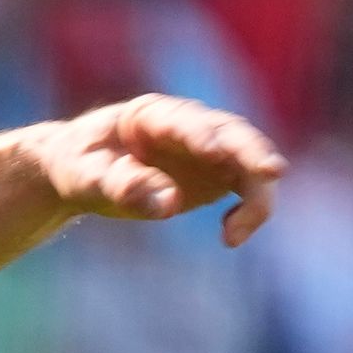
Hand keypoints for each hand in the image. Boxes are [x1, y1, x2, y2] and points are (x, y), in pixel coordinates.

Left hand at [28, 95, 284, 246]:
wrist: (85, 171)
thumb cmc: (79, 165)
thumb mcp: (84, 175)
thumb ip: (120, 184)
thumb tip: (167, 204)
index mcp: (152, 115)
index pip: (184, 120)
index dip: (201, 134)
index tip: (213, 151)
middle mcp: (190, 125)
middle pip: (233, 133)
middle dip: (252, 151)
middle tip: (272, 172)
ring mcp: (211, 148)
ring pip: (249, 163)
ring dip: (256, 194)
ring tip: (234, 235)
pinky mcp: (220, 174)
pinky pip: (249, 189)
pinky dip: (250, 211)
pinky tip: (230, 237)